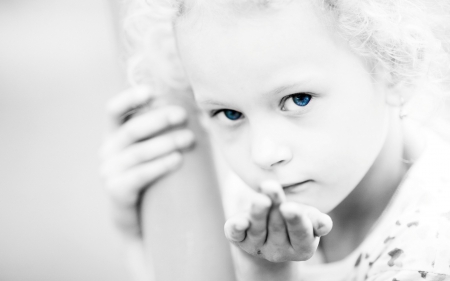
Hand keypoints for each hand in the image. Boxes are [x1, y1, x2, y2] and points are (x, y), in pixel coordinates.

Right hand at [99, 85, 194, 237]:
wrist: (140, 219)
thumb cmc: (153, 178)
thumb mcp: (155, 152)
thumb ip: (167, 133)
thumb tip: (202, 117)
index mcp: (115, 135)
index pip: (114, 110)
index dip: (129, 98)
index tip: (152, 91)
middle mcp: (108, 150)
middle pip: (131, 129)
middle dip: (158, 120)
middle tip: (183, 116)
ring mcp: (109, 171)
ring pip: (138, 152)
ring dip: (165, 143)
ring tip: (189, 140)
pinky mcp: (117, 191)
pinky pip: (138, 176)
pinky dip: (158, 167)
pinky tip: (176, 160)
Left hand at [224, 181, 331, 262]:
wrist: (270, 225)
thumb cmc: (295, 217)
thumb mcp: (309, 218)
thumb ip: (318, 221)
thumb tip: (324, 224)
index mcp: (302, 247)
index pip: (300, 234)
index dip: (295, 220)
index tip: (289, 206)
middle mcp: (278, 251)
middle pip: (277, 228)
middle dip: (275, 206)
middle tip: (271, 186)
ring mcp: (257, 246)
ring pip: (257, 229)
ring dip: (257, 213)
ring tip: (259, 197)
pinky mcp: (239, 239)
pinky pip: (236, 235)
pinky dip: (236, 228)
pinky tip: (238, 221)